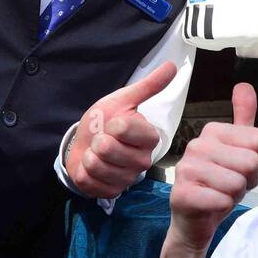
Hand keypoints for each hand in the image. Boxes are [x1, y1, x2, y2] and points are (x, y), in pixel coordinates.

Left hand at [67, 61, 177, 198]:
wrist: (87, 142)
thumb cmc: (106, 121)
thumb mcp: (123, 100)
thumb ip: (148, 86)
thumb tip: (173, 65)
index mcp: (149, 138)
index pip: (124, 128)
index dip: (112, 123)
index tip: (113, 123)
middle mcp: (143, 161)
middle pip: (107, 148)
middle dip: (97, 140)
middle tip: (103, 139)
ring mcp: (128, 179)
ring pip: (97, 165)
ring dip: (89, 156)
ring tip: (96, 153)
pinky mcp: (112, 192)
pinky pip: (89, 181)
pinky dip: (84, 172)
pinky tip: (91, 167)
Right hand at [168, 84, 257, 253]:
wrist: (194, 221)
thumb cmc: (218, 184)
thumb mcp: (237, 149)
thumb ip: (243, 118)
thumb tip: (244, 85)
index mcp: (211, 131)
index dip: (257, 162)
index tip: (239, 169)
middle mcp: (196, 145)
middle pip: (251, 162)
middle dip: (248, 180)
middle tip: (230, 185)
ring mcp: (186, 169)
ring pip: (238, 182)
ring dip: (235, 195)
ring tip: (220, 194)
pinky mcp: (182, 194)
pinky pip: (222, 200)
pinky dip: (222, 207)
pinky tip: (210, 206)